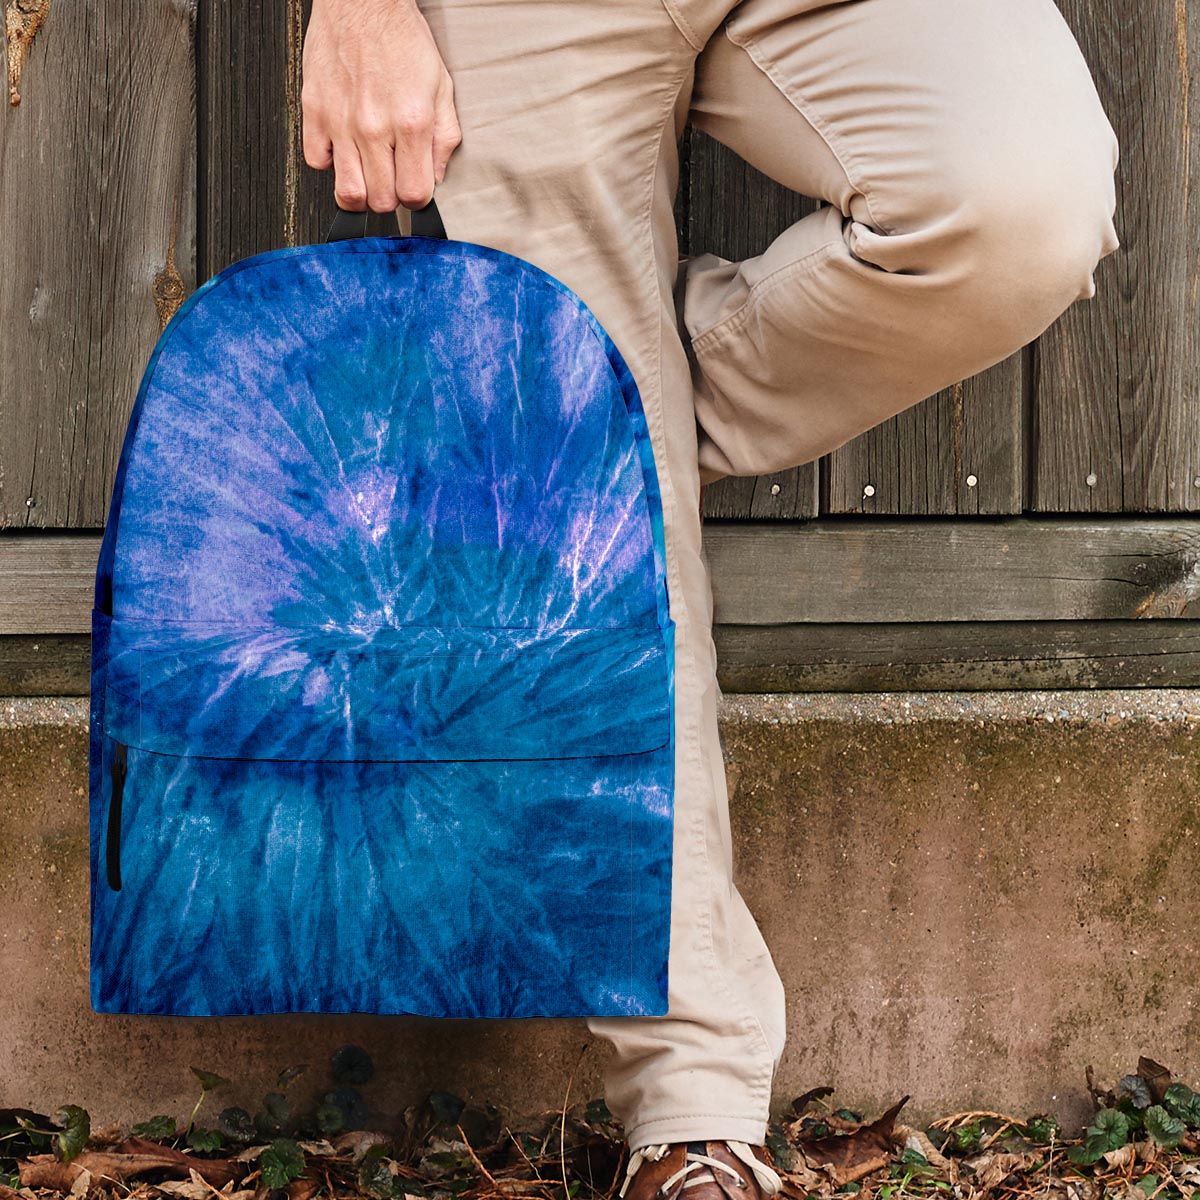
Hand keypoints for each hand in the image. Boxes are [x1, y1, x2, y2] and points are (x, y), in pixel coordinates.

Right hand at [301, 0, 462, 212]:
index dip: (417, 199)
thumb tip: (437, 176)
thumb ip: (444, 137)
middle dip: (390, 197)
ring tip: (368, 175)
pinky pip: (316, 162)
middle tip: (392, 179)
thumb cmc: (401, 39)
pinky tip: (344, 149)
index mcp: (411, 123)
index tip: (414, 188)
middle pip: (381, 201)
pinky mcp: (314, 111)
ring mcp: (341, 122)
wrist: (362, 1)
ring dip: (361, 192)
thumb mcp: (441, 87)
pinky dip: (330, 163)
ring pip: (348, 192)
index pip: (414, 194)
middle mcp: (375, 127)